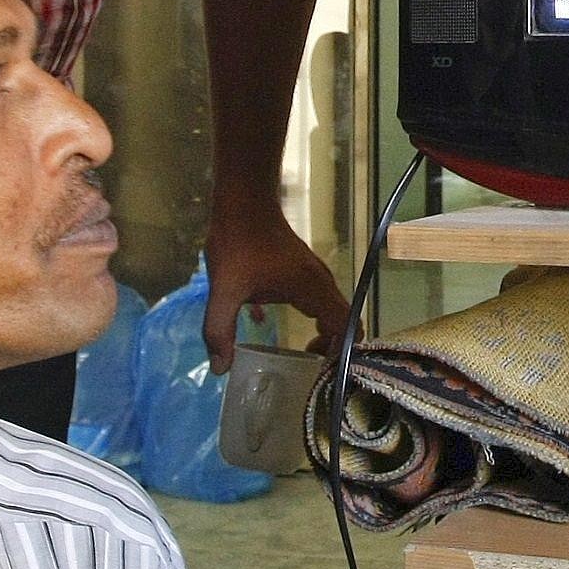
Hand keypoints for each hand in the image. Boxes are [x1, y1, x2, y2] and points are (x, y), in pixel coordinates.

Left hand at [202, 208, 351, 373]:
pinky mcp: (298, 269)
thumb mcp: (224, 288)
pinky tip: (266, 325)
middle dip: (331, 348)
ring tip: (295, 356)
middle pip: (344, 322)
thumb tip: (220, 369)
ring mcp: (311, 274)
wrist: (242, 198)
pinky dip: (304, 317)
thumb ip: (220, 329)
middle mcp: (320, 282)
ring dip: (320, 333)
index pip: (348, 328)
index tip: (317, 370)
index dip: (339, 354)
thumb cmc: (238, 240)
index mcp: (312, 289)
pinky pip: (312, 299)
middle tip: (307, 369)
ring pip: (329, 310)